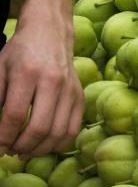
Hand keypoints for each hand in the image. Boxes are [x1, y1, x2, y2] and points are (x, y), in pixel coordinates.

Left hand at [0, 16, 82, 159]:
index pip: (16, 115)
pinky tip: (44, 146)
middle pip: (39, 127)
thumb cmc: (20, 52)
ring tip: (25, 152)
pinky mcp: (80, 98)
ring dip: (39, 149)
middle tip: (11, 151)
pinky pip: (72, 131)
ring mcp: (70, 91)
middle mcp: (53, 82)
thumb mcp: (0, 68)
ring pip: (57, 133)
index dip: (5, 136)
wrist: (50, 34)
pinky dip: (57, 144)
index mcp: (28, 72)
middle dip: (22, 146)